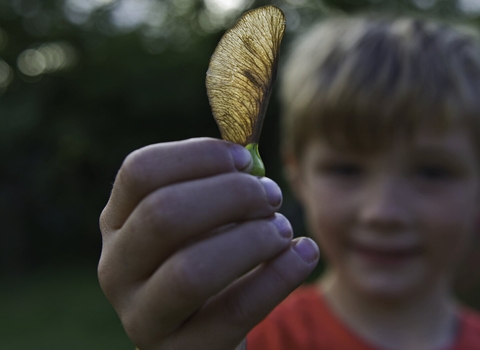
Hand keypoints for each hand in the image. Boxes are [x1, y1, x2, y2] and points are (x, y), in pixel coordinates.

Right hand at [98, 138, 318, 349]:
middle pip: (164, 213)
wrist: (202, 329)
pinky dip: (279, 277)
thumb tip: (250, 157)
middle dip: (231, 195)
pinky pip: (235, 312)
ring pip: (192, 270)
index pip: (141, 171)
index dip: (198, 156)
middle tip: (271, 195)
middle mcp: (116, 268)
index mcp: (117, 222)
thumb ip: (216, 186)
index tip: (245, 159)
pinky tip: (304, 253)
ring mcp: (142, 316)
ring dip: (252, 239)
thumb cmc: (205, 256)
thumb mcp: (199, 220)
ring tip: (282, 229)